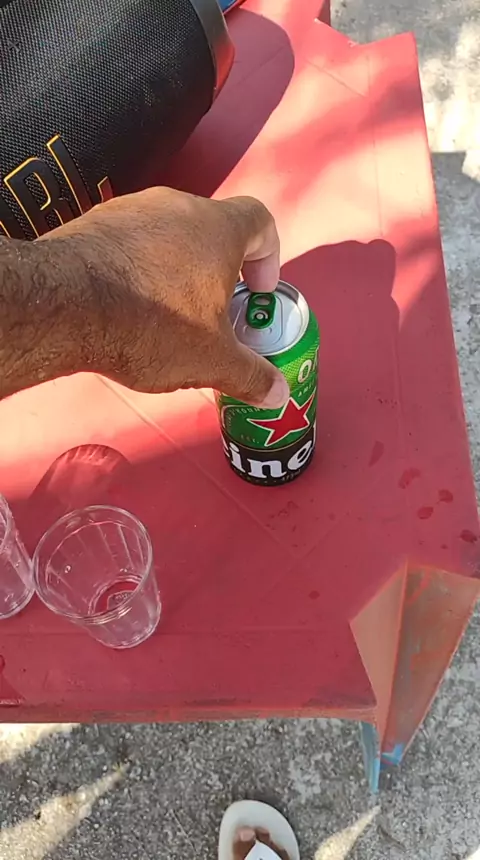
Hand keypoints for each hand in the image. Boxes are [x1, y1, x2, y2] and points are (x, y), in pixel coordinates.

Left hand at [40, 187, 289, 406]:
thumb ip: (249, 375)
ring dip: (179, 268)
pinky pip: (132, 241)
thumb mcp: (210, 360)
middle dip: (221, 271)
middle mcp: (179, 206)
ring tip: (169, 313)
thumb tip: (278, 394)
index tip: (257, 291)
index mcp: (219, 229)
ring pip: (172, 235)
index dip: (269, 257)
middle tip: (216, 313)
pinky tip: (129, 304)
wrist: (65, 305)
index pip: (261, 222)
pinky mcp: (97, 222)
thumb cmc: (151, 325)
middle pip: (214, 231)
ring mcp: (135, 209)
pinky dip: (140, 267)